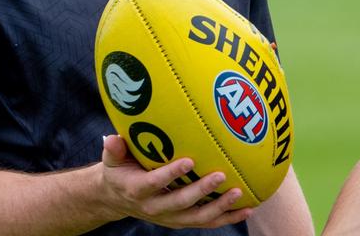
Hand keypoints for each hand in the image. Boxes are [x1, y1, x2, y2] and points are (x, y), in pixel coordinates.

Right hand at [98, 134, 252, 228]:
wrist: (119, 199)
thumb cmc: (120, 171)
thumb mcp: (111, 160)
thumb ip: (114, 149)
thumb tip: (113, 137)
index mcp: (138, 190)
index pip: (154, 183)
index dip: (170, 175)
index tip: (188, 161)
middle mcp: (155, 207)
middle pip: (180, 203)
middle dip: (201, 191)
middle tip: (220, 176)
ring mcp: (171, 217)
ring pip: (198, 217)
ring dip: (220, 207)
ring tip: (239, 194)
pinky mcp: (183, 221)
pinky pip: (208, 222)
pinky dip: (228, 217)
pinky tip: (248, 208)